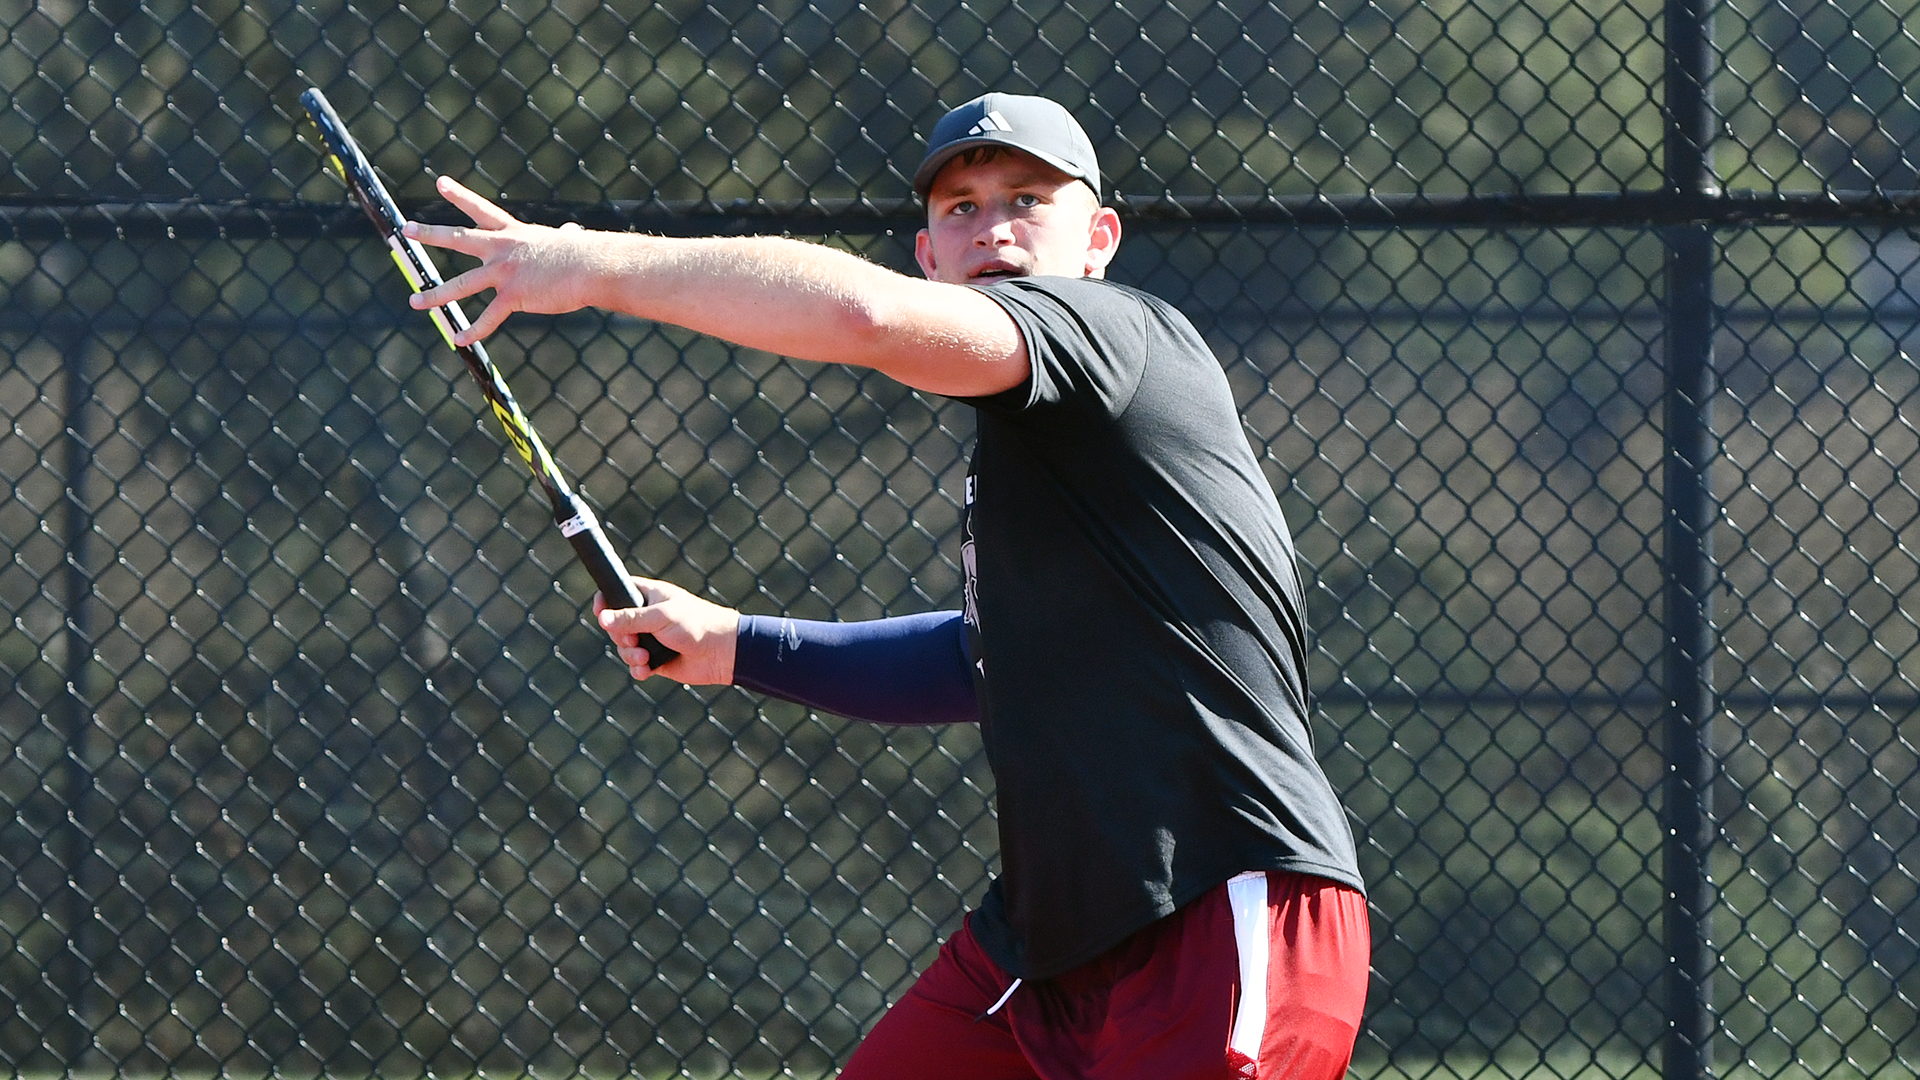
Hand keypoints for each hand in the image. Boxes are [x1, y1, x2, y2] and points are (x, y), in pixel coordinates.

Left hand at [403, 175, 600, 344]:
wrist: (591, 267)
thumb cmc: (585, 255)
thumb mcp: (567, 240)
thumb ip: (563, 235)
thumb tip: (574, 231)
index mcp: (514, 233)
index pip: (481, 209)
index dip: (460, 195)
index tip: (440, 182)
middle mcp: (503, 249)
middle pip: (458, 239)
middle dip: (430, 234)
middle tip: (407, 228)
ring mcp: (505, 272)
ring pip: (461, 284)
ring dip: (435, 295)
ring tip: (414, 301)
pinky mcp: (513, 296)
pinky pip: (488, 317)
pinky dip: (474, 330)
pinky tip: (459, 339)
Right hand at [593, 577, 738, 684]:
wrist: (721, 653)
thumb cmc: (696, 624)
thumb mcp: (661, 617)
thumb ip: (631, 618)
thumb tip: (602, 618)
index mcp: (649, 596)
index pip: (618, 591)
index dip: (606, 601)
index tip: (600, 612)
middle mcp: (647, 616)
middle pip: (615, 625)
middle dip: (619, 636)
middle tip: (633, 639)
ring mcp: (651, 638)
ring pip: (623, 647)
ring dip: (630, 655)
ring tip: (645, 658)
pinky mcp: (656, 659)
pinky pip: (635, 665)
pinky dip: (638, 669)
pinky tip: (647, 670)